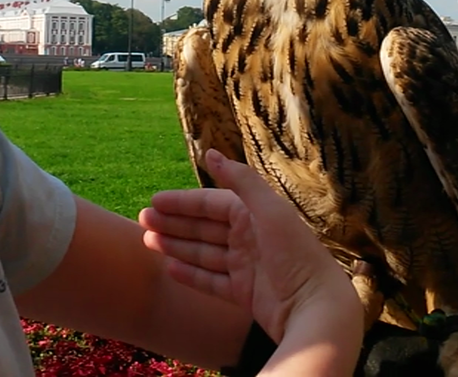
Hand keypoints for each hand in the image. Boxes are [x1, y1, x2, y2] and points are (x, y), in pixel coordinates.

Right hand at [139, 149, 359, 345]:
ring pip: (204, 252)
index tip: (154, 202)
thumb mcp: (269, 211)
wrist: (315, 307)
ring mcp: (247, 267)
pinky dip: (191, 274)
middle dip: (174, 223)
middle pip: (205, 227)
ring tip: (148, 241)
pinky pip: (211, 280)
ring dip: (176, 246)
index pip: (212, 204)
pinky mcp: (245, 293)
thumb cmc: (294, 254)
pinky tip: (170, 267)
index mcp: (255, 215)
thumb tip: (210, 152)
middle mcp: (250, 238)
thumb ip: (241, 181)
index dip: (183, 202)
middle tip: (141, 221)